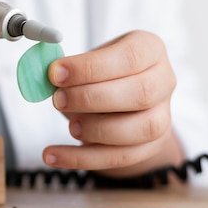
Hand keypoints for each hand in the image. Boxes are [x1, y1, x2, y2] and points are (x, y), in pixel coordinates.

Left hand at [43, 30, 183, 176]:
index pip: (129, 56)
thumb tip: (44, 76)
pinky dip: (82, 159)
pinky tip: (53, 154)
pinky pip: (121, 157)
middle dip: (92, 98)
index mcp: (149, 49)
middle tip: (58, 100)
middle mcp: (163, 81)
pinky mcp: (152, 146)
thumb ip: (66, 68)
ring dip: (98, 130)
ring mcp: (163, 116)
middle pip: (141, 93)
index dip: (91, 67)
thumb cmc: (102, 74)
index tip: (56, 73)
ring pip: (141, 128)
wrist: (121, 101)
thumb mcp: (87, 62)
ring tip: (69, 126)